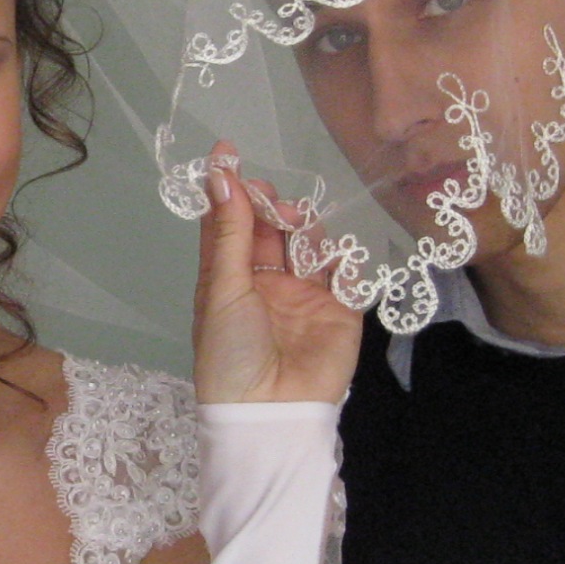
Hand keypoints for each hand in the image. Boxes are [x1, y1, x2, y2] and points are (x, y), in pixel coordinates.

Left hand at [192, 145, 360, 404]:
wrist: (272, 410)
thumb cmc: (231, 352)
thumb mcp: (222, 289)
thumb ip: (229, 232)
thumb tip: (220, 175)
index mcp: (228, 277)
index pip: (229, 222)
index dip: (228, 188)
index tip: (228, 152)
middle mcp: (266, 281)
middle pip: (272, 225)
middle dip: (272, 203)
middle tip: (273, 199)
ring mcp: (305, 292)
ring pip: (309, 240)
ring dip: (304, 225)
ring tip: (298, 228)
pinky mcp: (340, 307)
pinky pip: (344, 268)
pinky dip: (340, 255)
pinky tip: (328, 258)